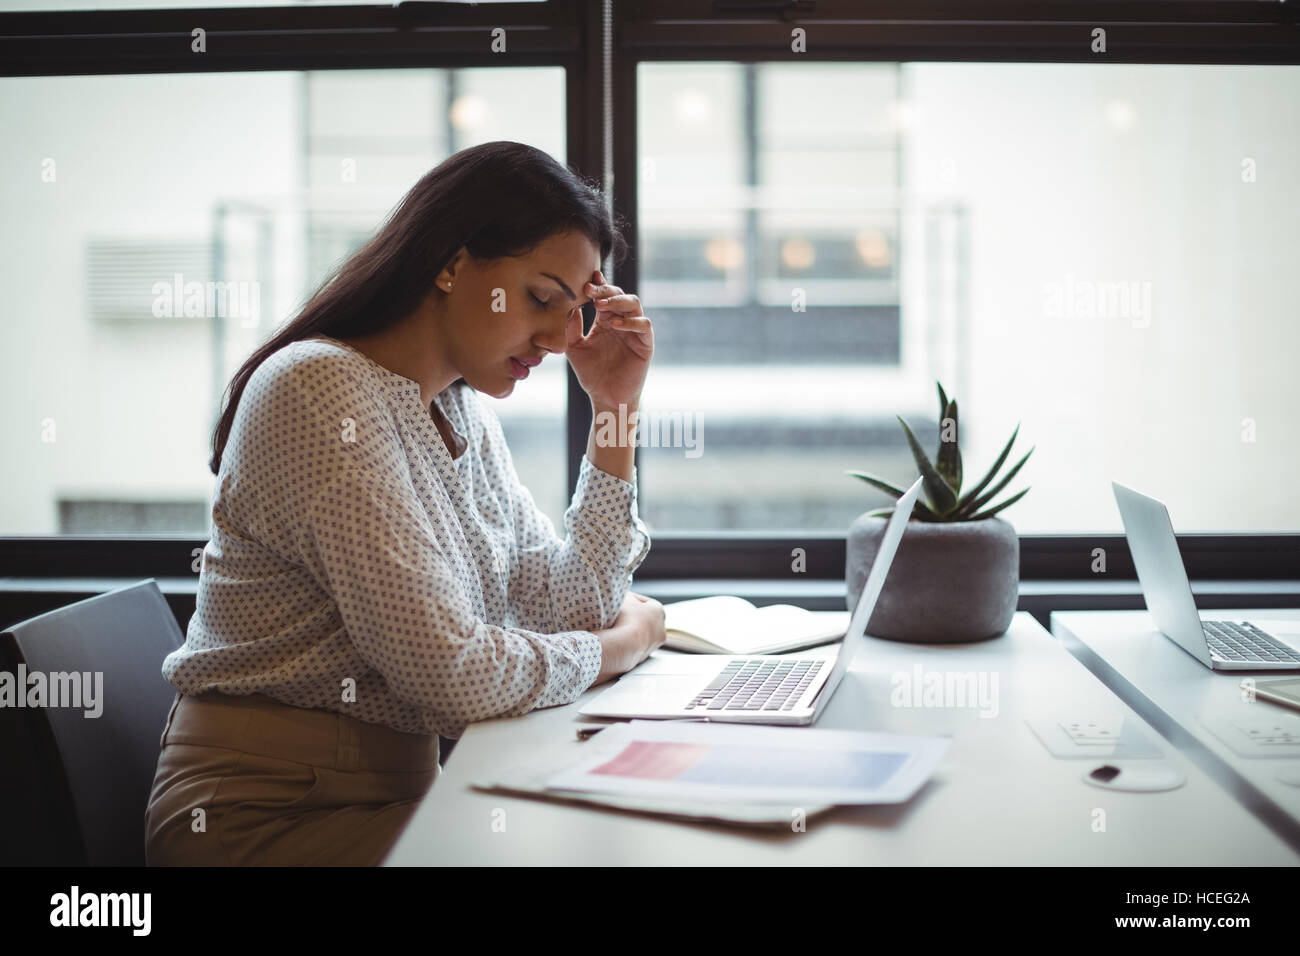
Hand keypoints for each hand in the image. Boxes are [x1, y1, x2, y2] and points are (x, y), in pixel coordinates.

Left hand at [564, 269, 653, 410]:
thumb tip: (569, 306)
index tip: (584, 282)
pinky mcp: (645, 343)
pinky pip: (644, 325)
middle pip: (619, 294)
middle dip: (604, 290)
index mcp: (605, 320)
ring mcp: (635, 331)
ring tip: (600, 304)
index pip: (604, 296)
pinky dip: (631, 321)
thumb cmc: (591, 374)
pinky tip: (614, 324)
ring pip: (634, 303)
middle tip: (589, 290)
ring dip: (617, 300)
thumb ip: (571, 328)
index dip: (597, 286)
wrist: (606, 398)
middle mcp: (622, 321)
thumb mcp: (575, 349)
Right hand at [592, 591, 665, 684]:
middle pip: (645, 619)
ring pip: (640, 635)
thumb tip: (624, 594)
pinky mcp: (642, 658)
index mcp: (659, 611)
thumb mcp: (625, 598)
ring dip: (630, 631)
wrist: (623, 646)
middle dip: (633, 616)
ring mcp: (652, 646)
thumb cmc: (626, 619)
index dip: (632, 600)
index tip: (622, 600)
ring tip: (614, 627)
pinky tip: (615, 639)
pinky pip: (633, 647)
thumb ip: (627, 595)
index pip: (645, 602)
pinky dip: (626, 643)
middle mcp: (661, 629)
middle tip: (619, 614)